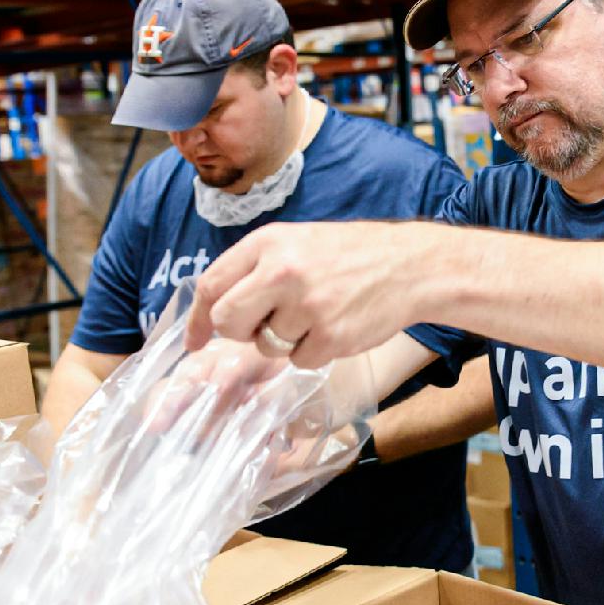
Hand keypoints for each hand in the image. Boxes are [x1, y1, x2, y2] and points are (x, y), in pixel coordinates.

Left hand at [184, 221, 434, 367]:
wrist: (409, 266)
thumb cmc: (348, 256)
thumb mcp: (296, 243)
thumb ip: (255, 269)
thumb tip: (213, 310)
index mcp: (267, 243)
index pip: (211, 286)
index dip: (198, 319)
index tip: (195, 341)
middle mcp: (282, 271)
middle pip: (227, 321)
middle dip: (240, 332)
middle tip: (264, 327)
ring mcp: (306, 305)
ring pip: (265, 346)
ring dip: (285, 341)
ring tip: (315, 315)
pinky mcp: (330, 335)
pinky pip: (299, 361)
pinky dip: (314, 352)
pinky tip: (335, 326)